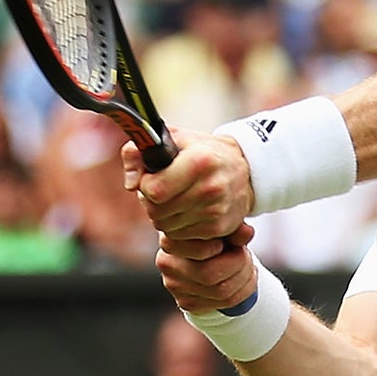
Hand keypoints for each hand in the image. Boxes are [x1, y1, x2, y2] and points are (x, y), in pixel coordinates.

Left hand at [123, 127, 255, 240]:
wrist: (245, 169)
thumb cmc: (201, 151)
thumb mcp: (171, 138)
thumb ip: (138, 151)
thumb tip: (131, 184)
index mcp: (199, 161)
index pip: (155, 190)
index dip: (146, 185)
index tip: (152, 178)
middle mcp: (210, 188)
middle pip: (157, 212)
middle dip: (151, 202)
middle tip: (161, 189)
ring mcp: (215, 211)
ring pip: (166, 228)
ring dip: (163, 215)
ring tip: (174, 199)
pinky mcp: (218, 229)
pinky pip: (180, 237)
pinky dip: (177, 226)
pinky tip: (186, 210)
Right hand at [155, 223, 257, 312]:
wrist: (206, 261)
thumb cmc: (213, 237)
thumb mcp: (223, 229)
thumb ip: (233, 229)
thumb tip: (247, 233)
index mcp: (171, 238)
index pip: (200, 250)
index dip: (220, 248)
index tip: (226, 244)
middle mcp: (166, 263)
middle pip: (209, 274)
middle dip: (238, 265)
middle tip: (245, 255)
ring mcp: (175, 286)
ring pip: (221, 291)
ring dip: (245, 278)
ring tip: (248, 265)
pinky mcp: (187, 303)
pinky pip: (226, 302)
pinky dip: (244, 291)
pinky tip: (245, 279)